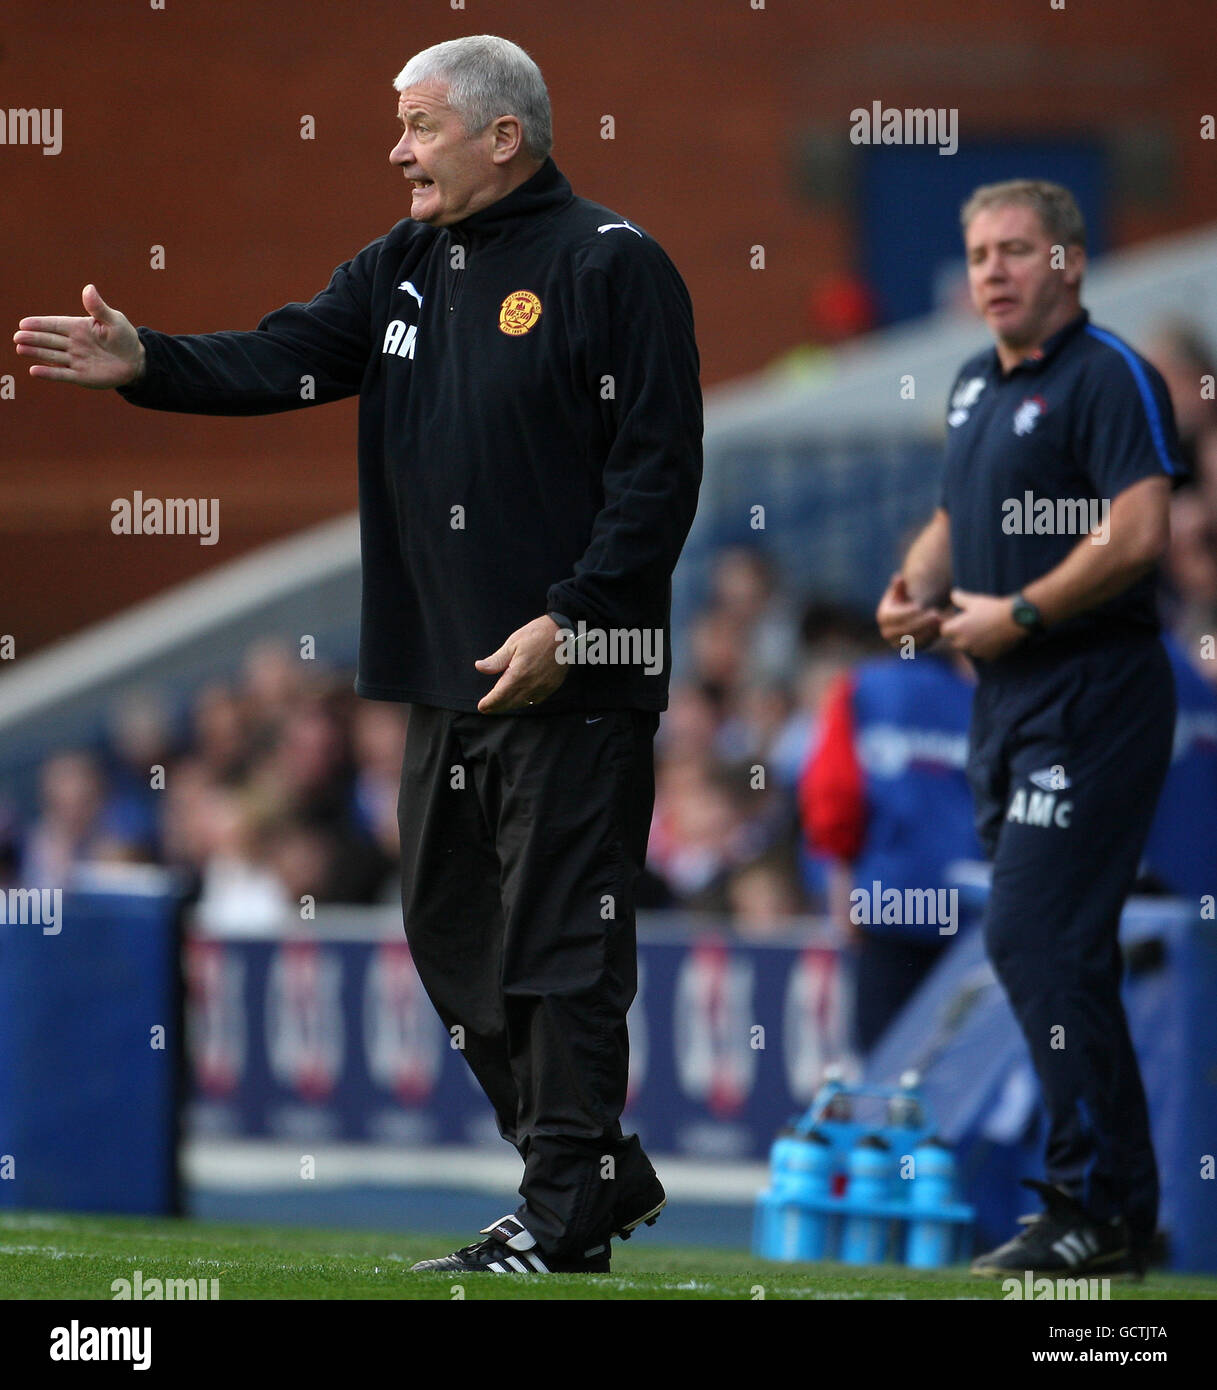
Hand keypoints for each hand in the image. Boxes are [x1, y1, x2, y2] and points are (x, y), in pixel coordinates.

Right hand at [14, 284, 144, 387]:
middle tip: (17, 337)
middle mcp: (73, 343)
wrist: (135, 361)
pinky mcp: (81, 376)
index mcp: (78, 327)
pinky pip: (62, 374)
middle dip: (33, 338)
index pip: (55, 324)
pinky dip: (49, 373)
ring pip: (52, 356)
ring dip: (36, 353)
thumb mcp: (114, 320)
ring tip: (20, 349)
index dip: (39, 324)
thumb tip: (88, 288)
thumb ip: (98, 307)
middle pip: (49, 340)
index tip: (23, 323)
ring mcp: (75, 360)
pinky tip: (33, 371)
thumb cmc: (123, 337)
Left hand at [475, 615, 569, 713]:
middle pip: (510, 702)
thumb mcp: (513, 644)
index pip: (500, 695)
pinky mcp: (552, 686)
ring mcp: (543, 687)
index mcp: (519, 674)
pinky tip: (520, 698)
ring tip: (500, 705)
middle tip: (487, 708)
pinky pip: (536, 700)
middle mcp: (531, 684)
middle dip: (497, 707)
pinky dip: (525, 702)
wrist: (563, 633)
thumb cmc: (537, 635)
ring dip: (510, 705)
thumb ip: (496, 660)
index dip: (489, 703)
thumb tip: (479, 667)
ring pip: (523, 703)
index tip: (481, 707)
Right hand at [875, 573, 943, 650]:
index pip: (893, 617)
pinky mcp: (910, 649)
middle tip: (935, 614)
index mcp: (883, 617)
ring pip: (914, 639)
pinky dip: (932, 637)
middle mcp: (887, 633)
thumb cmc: (906, 598)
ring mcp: (898, 643)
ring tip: (941, 619)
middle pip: (904, 629)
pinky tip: (942, 627)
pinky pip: (922, 645)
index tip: (919, 606)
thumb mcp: (902, 590)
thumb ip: (900, 586)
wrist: (911, 614)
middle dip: (921, 622)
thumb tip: (898, 578)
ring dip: (929, 630)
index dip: (906, 612)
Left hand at [940, 588, 1024, 659]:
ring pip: (969, 649)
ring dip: (973, 643)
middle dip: (961, 635)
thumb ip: (959, 598)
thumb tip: (953, 594)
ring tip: (985, 631)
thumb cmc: (993, 608)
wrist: (1015, 619)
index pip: (944, 631)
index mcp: (957, 629)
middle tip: (973, 625)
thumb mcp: (975, 600)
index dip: (950, 625)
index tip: (959, 620)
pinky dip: (985, 649)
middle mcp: (964, 643)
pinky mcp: (989, 656)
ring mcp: (976, 651)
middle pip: (955, 642)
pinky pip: (982, 654)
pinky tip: (993, 638)